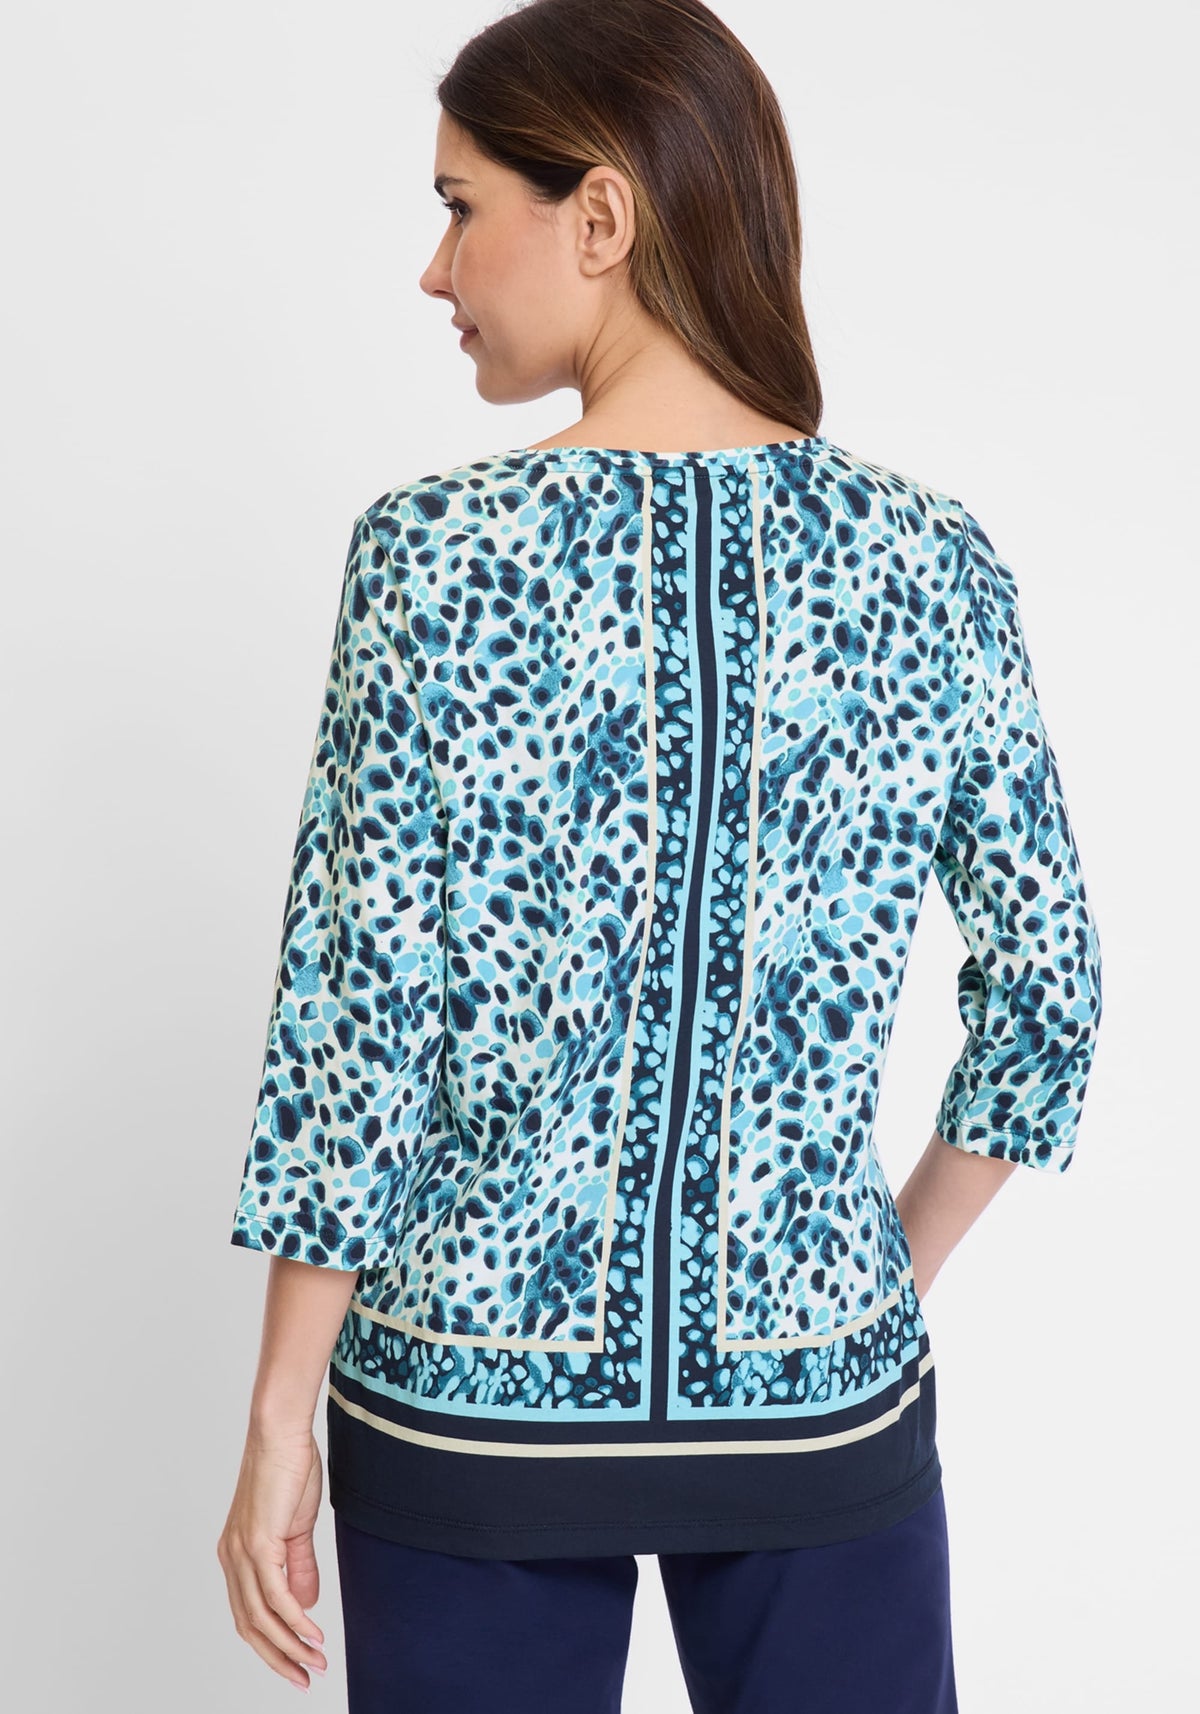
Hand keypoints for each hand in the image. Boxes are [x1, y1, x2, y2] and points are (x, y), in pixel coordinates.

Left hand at [217, 1426, 328, 1691]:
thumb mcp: (296, 1527)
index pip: (248, 1615)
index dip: (271, 1644)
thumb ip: (299, 1566)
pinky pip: (275, 1595)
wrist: (281, 1433)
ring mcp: (241, 1553)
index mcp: (236, 1555)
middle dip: (279, 1658)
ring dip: (290, 1646)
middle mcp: (231, 1558)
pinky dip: (294, 1620)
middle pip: (250, 1626)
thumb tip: (305, 1605)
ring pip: (262, 1617)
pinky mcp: (258, 1543)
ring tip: (316, 1661)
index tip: (297, 1664)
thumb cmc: (289, 1469)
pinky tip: (313, 1634)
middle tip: (306, 1677)